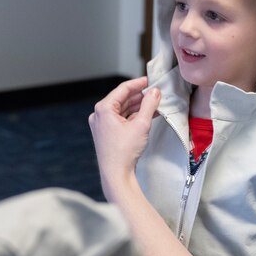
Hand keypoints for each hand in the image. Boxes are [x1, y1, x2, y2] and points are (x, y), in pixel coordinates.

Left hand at [89, 77, 160, 199]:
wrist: (116, 175)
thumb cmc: (124, 152)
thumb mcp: (141, 124)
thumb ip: (149, 105)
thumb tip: (155, 92)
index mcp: (103, 109)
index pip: (123, 89)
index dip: (139, 83)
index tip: (151, 80)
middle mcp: (99, 115)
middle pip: (122, 99)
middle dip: (140, 96)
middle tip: (156, 93)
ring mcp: (102, 125)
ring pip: (122, 109)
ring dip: (138, 106)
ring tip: (154, 104)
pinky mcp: (106, 134)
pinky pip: (121, 119)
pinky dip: (133, 116)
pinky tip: (146, 116)